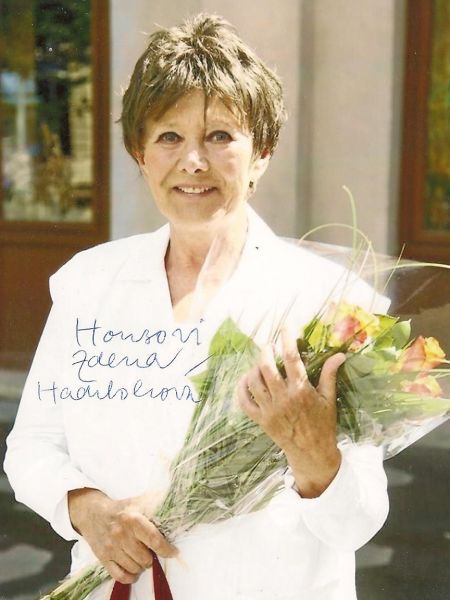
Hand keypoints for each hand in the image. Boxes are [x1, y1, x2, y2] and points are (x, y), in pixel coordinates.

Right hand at [68, 488, 176, 583]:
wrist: (93, 512)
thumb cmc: (121, 508)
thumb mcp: (139, 501)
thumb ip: (158, 502)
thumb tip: (177, 502)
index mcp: (133, 519)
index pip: (154, 540)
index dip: (167, 549)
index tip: (173, 551)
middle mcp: (121, 534)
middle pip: (146, 558)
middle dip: (152, 556)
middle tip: (151, 550)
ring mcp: (111, 548)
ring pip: (135, 568)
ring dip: (142, 566)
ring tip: (142, 556)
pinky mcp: (103, 557)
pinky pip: (120, 576)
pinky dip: (130, 577)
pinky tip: (134, 571)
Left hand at [237, 330, 344, 497]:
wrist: (312, 453)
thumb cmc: (323, 424)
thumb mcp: (329, 398)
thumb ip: (330, 374)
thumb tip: (340, 355)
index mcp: (301, 391)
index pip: (292, 358)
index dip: (287, 339)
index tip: (285, 327)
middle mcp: (283, 399)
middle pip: (267, 367)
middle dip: (265, 351)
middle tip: (268, 345)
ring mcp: (269, 410)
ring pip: (253, 382)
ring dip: (254, 368)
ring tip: (260, 363)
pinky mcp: (260, 420)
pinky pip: (244, 401)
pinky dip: (241, 388)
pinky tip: (245, 379)